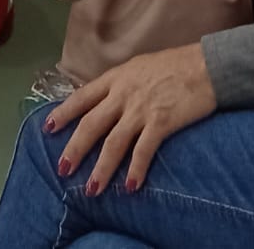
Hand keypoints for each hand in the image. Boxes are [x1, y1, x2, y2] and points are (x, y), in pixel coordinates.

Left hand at [48, 43, 216, 195]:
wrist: (204, 65)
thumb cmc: (175, 64)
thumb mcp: (139, 67)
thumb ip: (122, 84)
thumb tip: (108, 99)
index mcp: (116, 78)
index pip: (82, 97)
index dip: (63, 113)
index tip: (48, 128)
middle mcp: (123, 94)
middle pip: (91, 124)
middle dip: (75, 148)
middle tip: (62, 169)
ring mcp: (141, 109)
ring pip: (113, 143)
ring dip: (101, 169)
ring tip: (92, 189)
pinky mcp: (161, 122)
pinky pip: (143, 150)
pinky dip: (136, 169)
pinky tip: (130, 186)